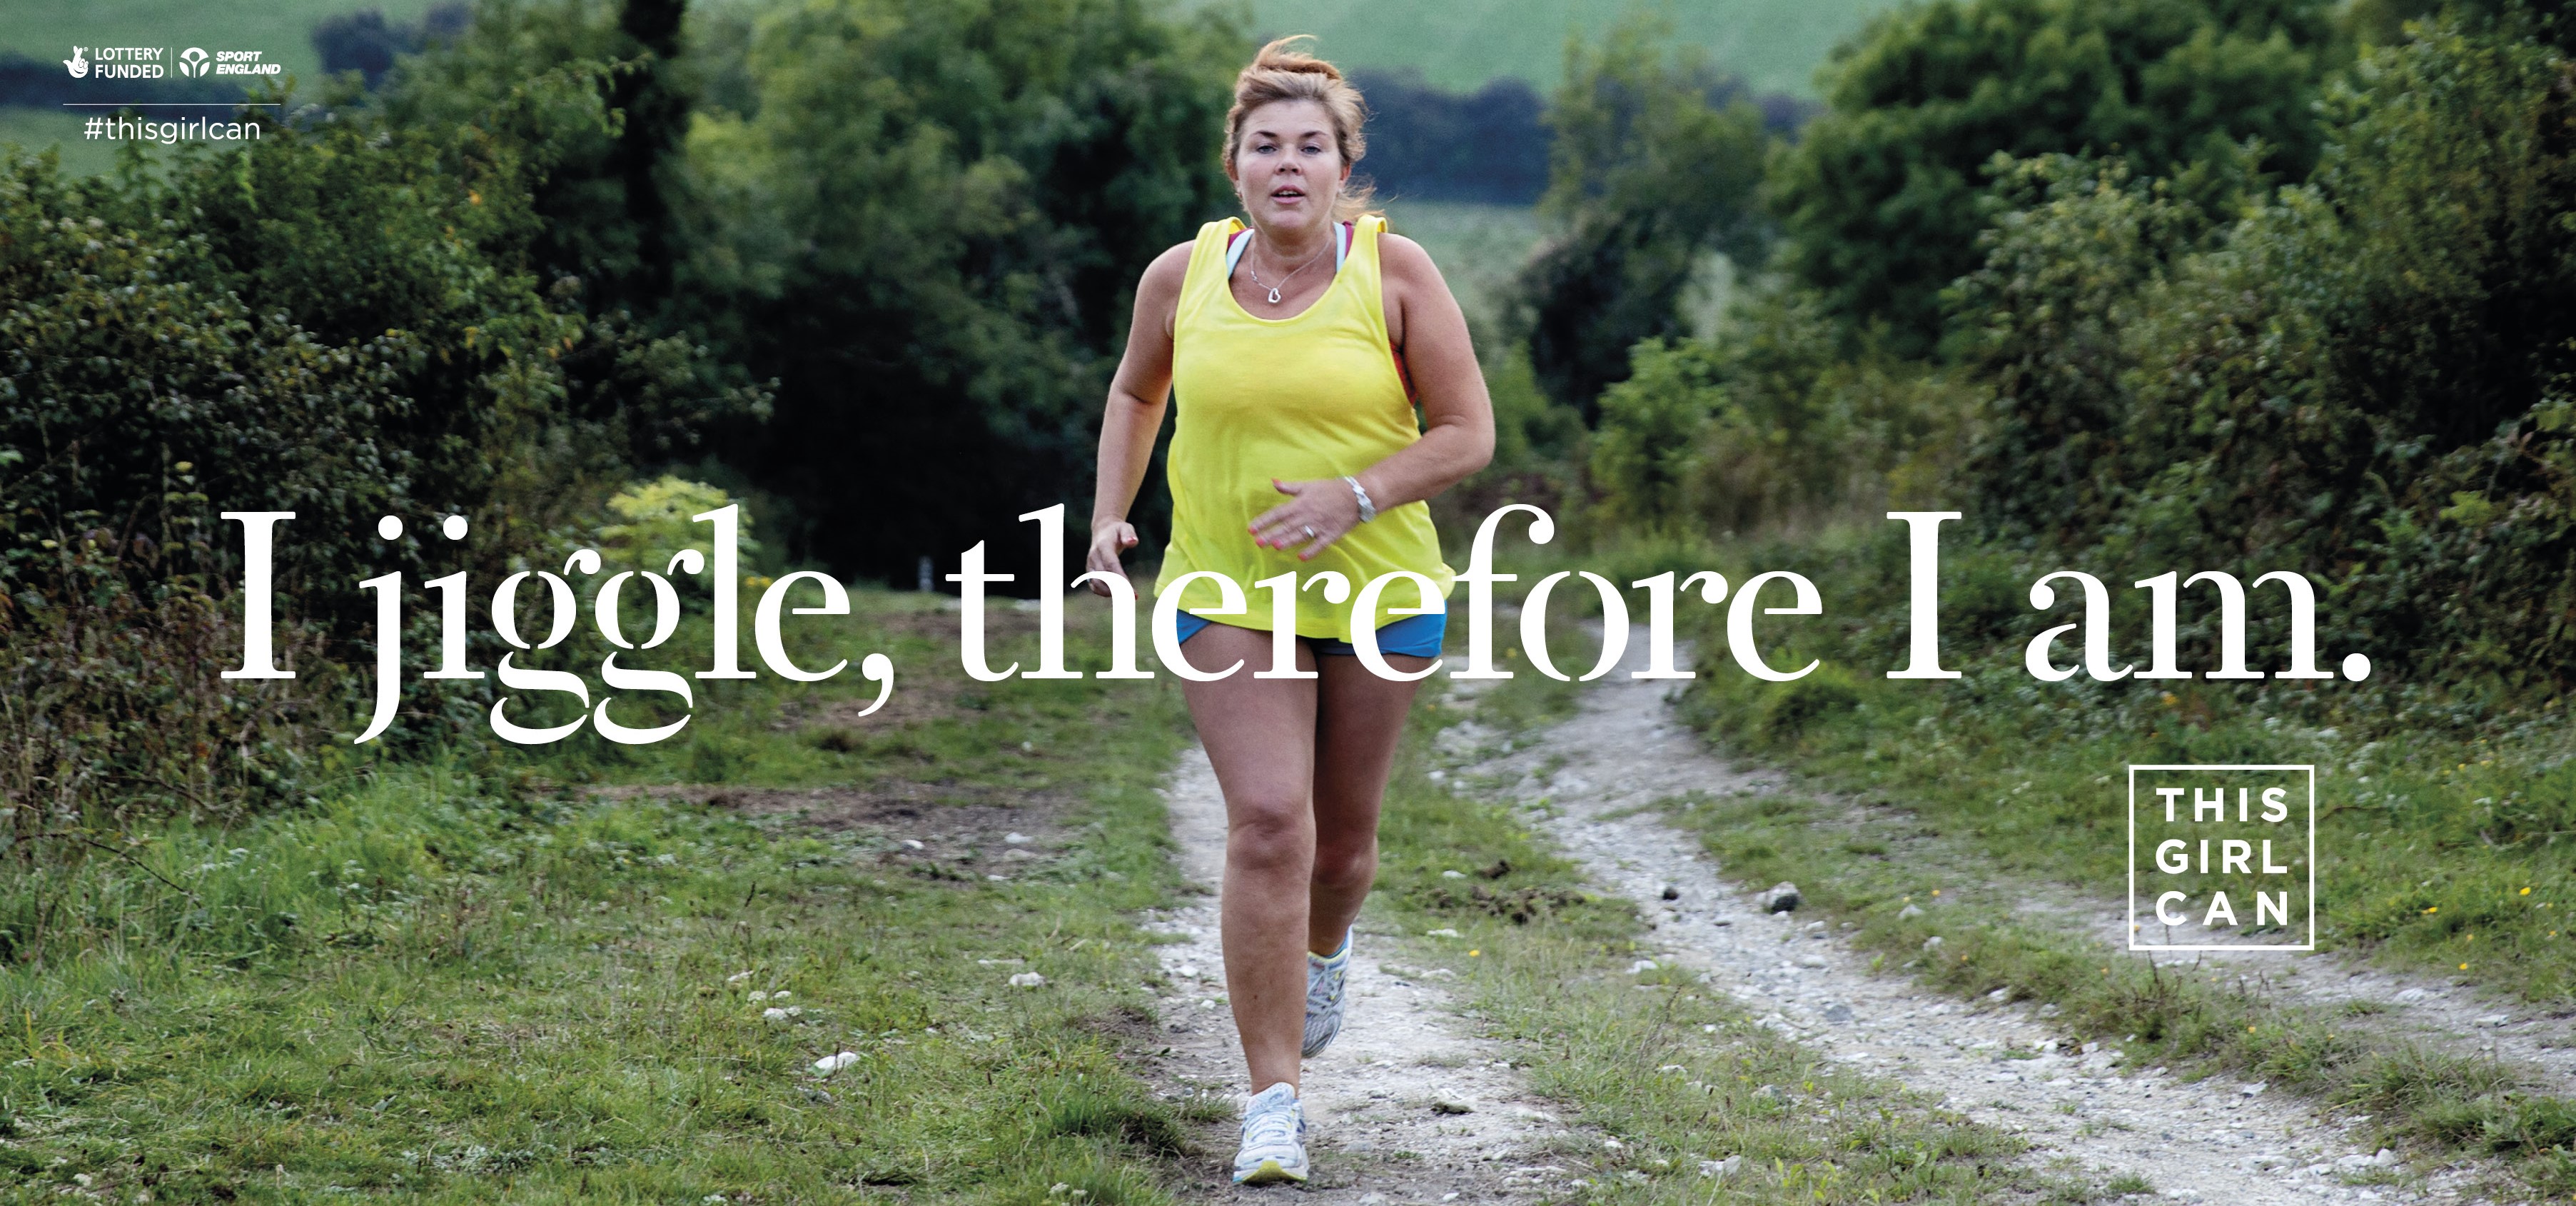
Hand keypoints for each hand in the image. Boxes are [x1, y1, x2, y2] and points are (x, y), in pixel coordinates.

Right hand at [1085, 518, 1138, 595]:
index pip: (1111, 564)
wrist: (1102, 530)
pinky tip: (1117, 595)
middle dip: (1117, 589)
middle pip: (1103, 576)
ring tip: (1126, 598)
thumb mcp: (1125, 528)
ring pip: (1096, 583)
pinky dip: (1104, 592)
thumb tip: (1132, 542)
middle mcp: (1094, 556)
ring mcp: (1090, 564)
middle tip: (1132, 597)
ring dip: (1110, 593)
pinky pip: (1094, 585)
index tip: (1131, 590)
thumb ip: (1129, 534)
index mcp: (1103, 545)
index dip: (1120, 578)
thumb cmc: (1117, 531)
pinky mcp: (1089, 571)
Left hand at [1248, 477, 1362, 560]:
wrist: (1356, 496)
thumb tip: (1273, 482)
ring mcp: (1319, 526)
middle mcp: (1307, 515)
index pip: (1278, 513)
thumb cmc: (1330, 489)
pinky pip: (1319, 544)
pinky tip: (1301, 557)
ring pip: (1300, 535)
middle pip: (1286, 526)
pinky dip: (1311, 551)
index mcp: (1300, 504)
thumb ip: (1289, 487)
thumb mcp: (1308, 485)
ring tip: (1276, 547)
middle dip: (1271, 534)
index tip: (1251, 529)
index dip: (1264, 521)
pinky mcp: (1331, 534)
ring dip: (1288, 541)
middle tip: (1258, 543)